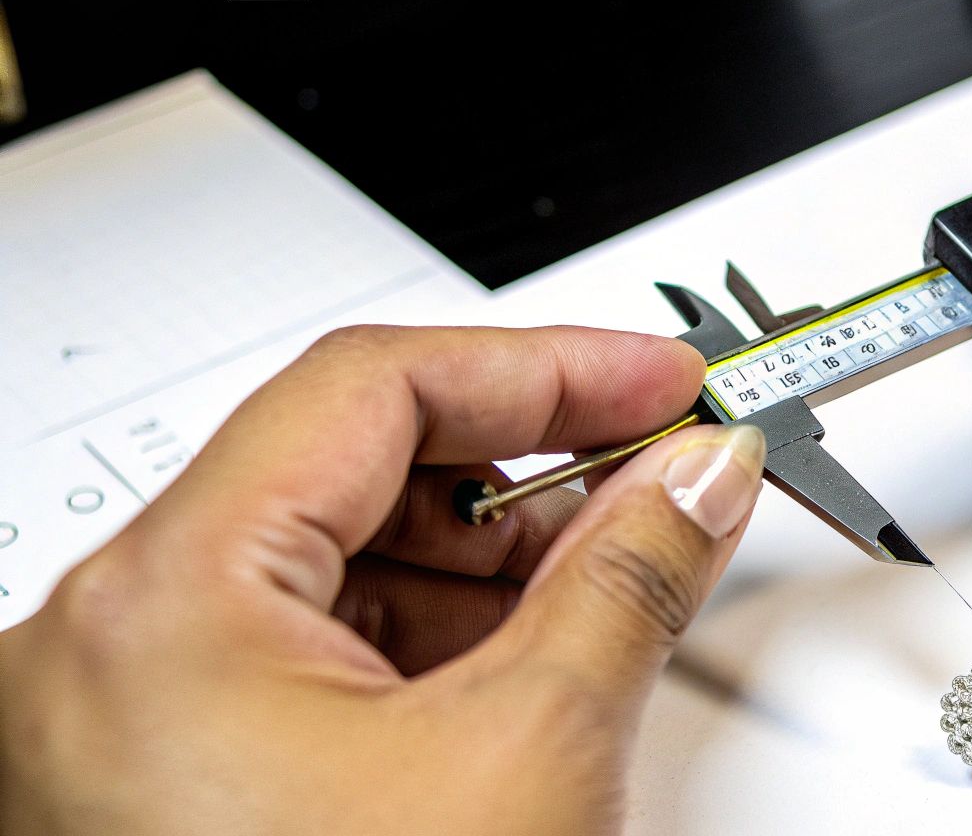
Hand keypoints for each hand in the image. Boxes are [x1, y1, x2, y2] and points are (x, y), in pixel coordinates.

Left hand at [0, 325, 767, 833]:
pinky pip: (319, 644)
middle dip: (527, 463)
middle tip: (660, 463)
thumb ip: (631, 575)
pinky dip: (439, 631)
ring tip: (619, 566)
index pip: (373, 388)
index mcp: (160, 606)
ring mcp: (134, 713)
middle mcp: (111, 645)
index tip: (657, 379)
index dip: (542, 365)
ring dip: (492, 553)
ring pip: (337, 558)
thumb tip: (697, 475)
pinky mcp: (177, 771)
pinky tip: (537, 648)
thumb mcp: (532, 754)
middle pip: (348, 466)